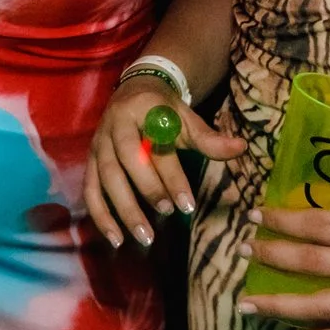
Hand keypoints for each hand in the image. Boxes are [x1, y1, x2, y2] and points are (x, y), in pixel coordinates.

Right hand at [83, 75, 246, 249]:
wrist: (134, 91)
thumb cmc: (165, 110)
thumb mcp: (188, 118)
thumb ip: (209, 138)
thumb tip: (240, 148)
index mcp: (142, 110)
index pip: (156, 144)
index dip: (172, 175)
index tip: (188, 204)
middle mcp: (115, 125)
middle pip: (126, 159)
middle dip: (147, 188)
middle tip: (167, 213)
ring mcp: (99, 143)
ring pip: (105, 177)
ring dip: (122, 209)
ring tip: (144, 237)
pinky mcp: (89, 160)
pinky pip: (90, 189)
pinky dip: (100, 215)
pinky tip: (116, 238)